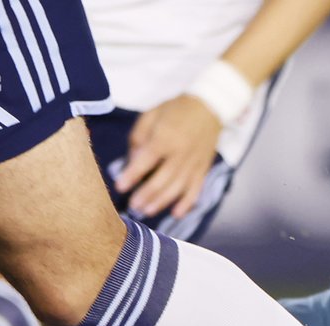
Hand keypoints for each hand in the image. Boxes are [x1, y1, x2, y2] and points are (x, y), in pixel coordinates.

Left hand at [113, 95, 221, 218]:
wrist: (209, 106)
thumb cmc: (174, 111)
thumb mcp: (151, 116)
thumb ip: (138, 139)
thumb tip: (132, 163)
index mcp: (165, 137)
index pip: (145, 161)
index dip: (132, 175)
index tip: (119, 187)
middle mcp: (180, 153)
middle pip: (161, 180)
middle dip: (145, 195)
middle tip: (132, 206)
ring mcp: (194, 163)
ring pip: (177, 189)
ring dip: (161, 202)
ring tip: (146, 211)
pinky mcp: (203, 169)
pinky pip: (196, 190)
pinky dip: (186, 204)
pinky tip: (175, 214)